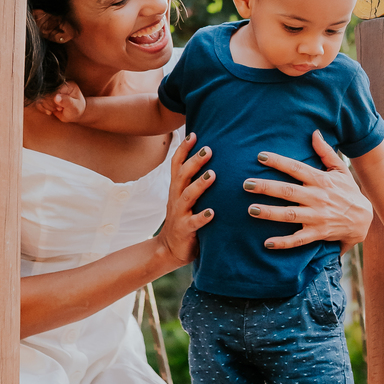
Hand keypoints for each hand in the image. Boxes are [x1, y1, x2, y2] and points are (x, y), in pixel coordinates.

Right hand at [35, 80, 86, 123]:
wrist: (75, 113)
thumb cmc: (77, 109)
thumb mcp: (74, 106)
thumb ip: (66, 101)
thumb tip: (56, 97)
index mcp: (67, 85)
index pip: (54, 89)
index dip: (54, 100)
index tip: (60, 107)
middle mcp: (58, 86)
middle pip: (45, 93)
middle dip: (50, 104)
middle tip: (59, 109)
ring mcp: (51, 91)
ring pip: (40, 97)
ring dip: (46, 106)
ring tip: (55, 110)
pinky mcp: (46, 97)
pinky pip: (38, 101)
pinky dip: (42, 108)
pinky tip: (49, 112)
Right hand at [155, 133, 215, 268]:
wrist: (170, 249)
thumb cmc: (185, 219)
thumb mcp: (186, 198)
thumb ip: (195, 182)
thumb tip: (213, 160)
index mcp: (177, 189)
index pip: (177, 165)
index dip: (183, 149)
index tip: (194, 134)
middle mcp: (176, 198)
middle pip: (183, 176)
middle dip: (194, 161)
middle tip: (209, 149)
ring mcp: (179, 214)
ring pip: (188, 196)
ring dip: (200, 184)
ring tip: (213, 175)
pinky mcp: (185, 230)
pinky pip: (193, 223)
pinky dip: (203, 217)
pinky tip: (213, 212)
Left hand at [244, 129, 373, 250]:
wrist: (364, 220)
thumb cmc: (349, 192)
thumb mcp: (340, 170)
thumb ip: (326, 152)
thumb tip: (315, 132)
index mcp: (321, 180)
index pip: (297, 168)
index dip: (279, 162)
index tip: (261, 156)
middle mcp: (317, 198)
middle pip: (289, 191)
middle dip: (267, 187)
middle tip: (246, 184)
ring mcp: (317, 217)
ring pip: (290, 215)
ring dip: (270, 213)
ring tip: (251, 209)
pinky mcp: (317, 234)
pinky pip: (298, 240)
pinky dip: (283, 242)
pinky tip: (267, 243)